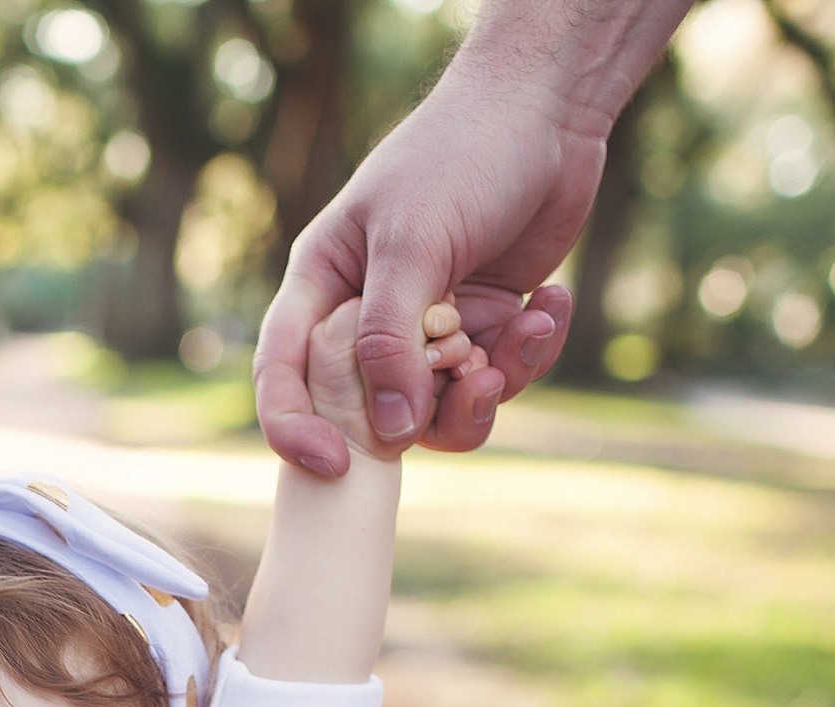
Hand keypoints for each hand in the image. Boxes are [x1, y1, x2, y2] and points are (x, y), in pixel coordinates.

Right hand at [255, 49, 598, 474]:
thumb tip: (389, 433)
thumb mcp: (412, 243)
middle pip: (372, 412)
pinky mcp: (482, 329)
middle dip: (431, 410)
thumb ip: (390, 339)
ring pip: (441, 412)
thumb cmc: (460, 156)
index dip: (296, 429)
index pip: (285, 375)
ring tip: (524, 333)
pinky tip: (549, 303)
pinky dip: (527, 356)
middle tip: (478, 379)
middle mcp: (368, 316)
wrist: (547, 113)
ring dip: (488, 391)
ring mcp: (428, 329)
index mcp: (324, 286)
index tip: (334, 465)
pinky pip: (494, 382)